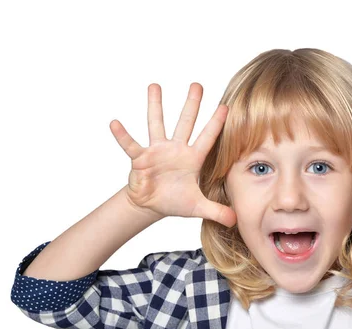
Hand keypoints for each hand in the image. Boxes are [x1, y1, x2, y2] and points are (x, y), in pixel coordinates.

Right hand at [109, 83, 236, 227]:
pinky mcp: (140, 158)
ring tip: (154, 86)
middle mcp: (176, 149)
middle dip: (192, 104)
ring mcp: (157, 150)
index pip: (208, 138)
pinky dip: (123, 135)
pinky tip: (115, 123)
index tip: (226, 107)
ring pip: (157, 124)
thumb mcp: (198, 207)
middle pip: (186, 123)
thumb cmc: (176, 200)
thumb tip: (236, 220)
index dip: (216, 124)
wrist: (152, 205)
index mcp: (193, 158)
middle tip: (198, 84)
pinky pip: (131, 144)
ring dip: (156, 106)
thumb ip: (217, 211)